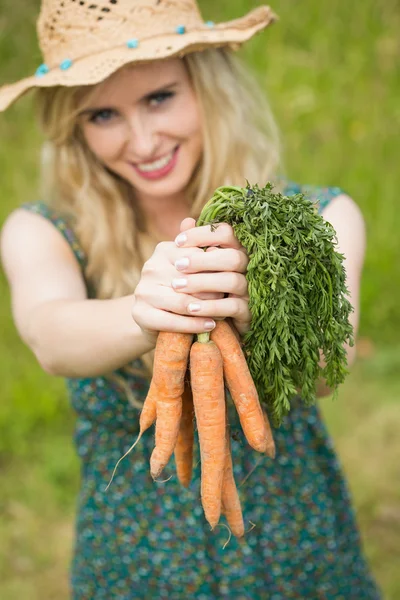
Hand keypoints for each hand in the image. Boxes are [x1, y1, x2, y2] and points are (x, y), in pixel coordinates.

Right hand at [132, 218, 250, 339]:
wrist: (151, 316)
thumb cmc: (179, 287)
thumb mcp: (191, 267)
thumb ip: (202, 251)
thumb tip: (216, 239)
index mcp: (163, 250)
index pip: (197, 257)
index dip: (217, 269)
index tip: (235, 276)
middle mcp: (150, 267)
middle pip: (192, 280)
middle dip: (215, 291)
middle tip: (232, 298)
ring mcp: (142, 291)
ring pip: (184, 302)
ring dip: (208, 309)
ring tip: (225, 313)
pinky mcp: (140, 313)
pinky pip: (173, 321)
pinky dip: (195, 325)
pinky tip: (211, 326)